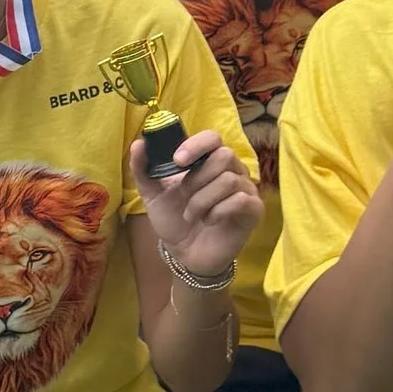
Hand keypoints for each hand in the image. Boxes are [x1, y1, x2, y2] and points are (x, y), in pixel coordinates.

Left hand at [133, 133, 261, 270]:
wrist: (184, 253)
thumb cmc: (173, 219)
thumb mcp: (152, 194)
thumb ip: (143, 169)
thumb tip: (138, 143)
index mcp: (208, 161)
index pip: (212, 138)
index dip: (196, 145)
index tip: (177, 161)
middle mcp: (231, 170)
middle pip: (224, 155)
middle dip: (197, 178)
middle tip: (184, 196)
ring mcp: (245, 189)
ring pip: (229, 180)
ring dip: (202, 200)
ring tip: (191, 215)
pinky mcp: (254, 211)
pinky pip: (241, 200)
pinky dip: (218, 211)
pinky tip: (209, 221)